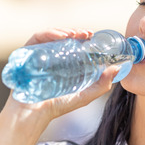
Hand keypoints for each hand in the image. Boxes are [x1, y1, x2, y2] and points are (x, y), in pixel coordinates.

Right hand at [4, 28, 119, 122]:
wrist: (32, 114)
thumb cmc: (56, 106)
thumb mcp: (84, 96)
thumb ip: (102, 85)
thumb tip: (118, 68)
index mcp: (63, 63)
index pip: (73, 45)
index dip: (83, 38)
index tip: (93, 36)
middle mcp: (50, 56)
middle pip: (63, 38)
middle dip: (76, 32)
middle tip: (87, 34)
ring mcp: (38, 54)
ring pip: (51, 35)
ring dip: (64, 30)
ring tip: (75, 34)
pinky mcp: (27, 53)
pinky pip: (37, 39)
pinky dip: (49, 34)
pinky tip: (61, 37)